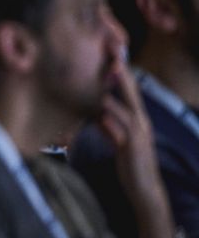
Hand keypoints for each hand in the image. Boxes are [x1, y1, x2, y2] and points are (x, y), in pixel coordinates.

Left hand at [97, 43, 174, 237]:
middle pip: (130, 91)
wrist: (144, 189)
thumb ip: (106, 121)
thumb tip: (94, 108)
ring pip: (126, 109)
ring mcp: (139, 135)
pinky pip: (122, 133)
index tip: (108, 47)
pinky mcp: (133, 150)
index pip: (126, 87)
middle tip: (110, 50)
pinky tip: (102, 113)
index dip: (118, 67)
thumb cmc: (128, 161)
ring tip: (107, 74)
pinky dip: (112, 122)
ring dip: (116, 92)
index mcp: (135, 116)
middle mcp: (140, 121)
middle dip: (120, 71)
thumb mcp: (115, 136)